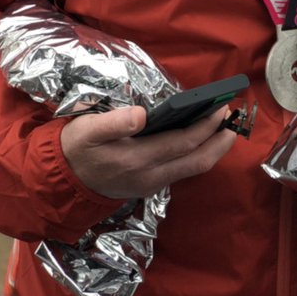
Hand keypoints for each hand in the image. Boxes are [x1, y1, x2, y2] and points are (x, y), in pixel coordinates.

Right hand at [60, 105, 237, 200]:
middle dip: (219, 140)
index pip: (182, 144)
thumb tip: (142, 115)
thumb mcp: (86, 130)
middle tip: (233, 119)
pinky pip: (183, 172)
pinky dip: (199, 155)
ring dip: (213, 149)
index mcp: (136, 159)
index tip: (220, 109)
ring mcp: (152, 184)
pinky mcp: (151, 186)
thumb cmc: (76, 148)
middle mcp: (149, 176)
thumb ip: (113, 122)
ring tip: (226, 128)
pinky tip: (204, 139)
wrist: (62, 182)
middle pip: (196, 161)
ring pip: (193, 170)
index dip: (205, 127)